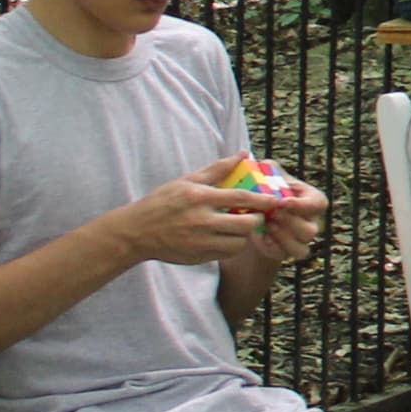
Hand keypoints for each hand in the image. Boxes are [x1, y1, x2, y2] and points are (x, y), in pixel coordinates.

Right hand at [120, 161, 280, 267]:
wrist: (135, 232)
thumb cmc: (162, 202)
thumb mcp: (187, 181)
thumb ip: (217, 169)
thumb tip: (242, 154)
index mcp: (200, 198)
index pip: (240, 198)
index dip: (261, 199)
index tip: (275, 199)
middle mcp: (201, 221)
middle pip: (244, 224)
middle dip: (255, 220)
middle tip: (255, 215)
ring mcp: (199, 242)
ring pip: (237, 243)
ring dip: (243, 236)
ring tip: (239, 227)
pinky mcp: (196, 257)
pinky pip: (224, 254)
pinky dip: (230, 247)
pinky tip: (225, 238)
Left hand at [251, 174, 330, 264]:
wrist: (255, 214)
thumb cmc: (265, 191)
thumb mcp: (266, 177)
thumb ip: (266, 169)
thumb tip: (259, 163)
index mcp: (312, 200)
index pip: (318, 204)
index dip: (302, 205)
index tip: (282, 202)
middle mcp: (312, 222)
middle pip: (311, 230)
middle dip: (289, 223)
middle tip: (271, 214)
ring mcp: (301, 240)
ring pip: (301, 248)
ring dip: (282, 238)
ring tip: (266, 225)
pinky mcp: (287, 253)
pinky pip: (284, 256)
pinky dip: (271, 248)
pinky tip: (260, 236)